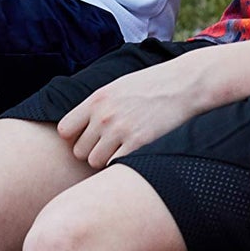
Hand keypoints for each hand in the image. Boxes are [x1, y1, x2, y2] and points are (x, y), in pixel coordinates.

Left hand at [58, 54, 218, 167]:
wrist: (184, 84)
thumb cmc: (152, 86)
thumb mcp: (118, 87)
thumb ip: (97, 105)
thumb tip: (79, 127)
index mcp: (96, 100)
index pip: (65, 130)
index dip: (75, 137)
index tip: (90, 137)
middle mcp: (104, 116)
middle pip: (79, 151)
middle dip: (93, 152)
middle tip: (111, 146)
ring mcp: (120, 130)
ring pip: (95, 162)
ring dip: (107, 161)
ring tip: (124, 150)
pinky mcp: (138, 143)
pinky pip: (114, 166)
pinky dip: (121, 165)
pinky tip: (134, 155)